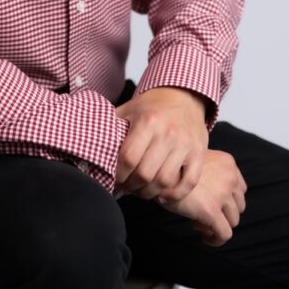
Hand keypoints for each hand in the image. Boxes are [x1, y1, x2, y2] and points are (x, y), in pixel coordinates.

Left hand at [115, 86, 208, 201]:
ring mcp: (186, 144)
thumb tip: (89, 147)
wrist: (183, 94)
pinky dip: (174, 195)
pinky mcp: (199, 153)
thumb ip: (110, 128)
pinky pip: (189, 183)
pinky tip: (163, 193)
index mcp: (148, 121)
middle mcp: (168, 133)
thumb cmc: (152, 106)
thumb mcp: (128, 110)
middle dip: (132, 186)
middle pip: (145, 174)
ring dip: (150, 193)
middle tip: (127, 186)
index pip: (128, 158)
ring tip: (142, 189)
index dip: (118, 174)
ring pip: (165, 182)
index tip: (115, 176)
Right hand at [158, 149, 246, 245]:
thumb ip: (210, 172)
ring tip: (199, 223)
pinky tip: (205, 238)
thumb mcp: (197, 160)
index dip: (226, 199)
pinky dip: (216, 240)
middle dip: (223, 213)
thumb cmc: (172, 165)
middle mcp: (230, 177)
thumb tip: (210, 194)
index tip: (211, 202)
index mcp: (227, 163)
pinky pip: (224, 234)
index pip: (239, 188)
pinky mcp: (212, 211)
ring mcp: (222, 194)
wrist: (159, 170)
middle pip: (238, 205)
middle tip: (203, 214)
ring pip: (233, 220)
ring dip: (218, 224)